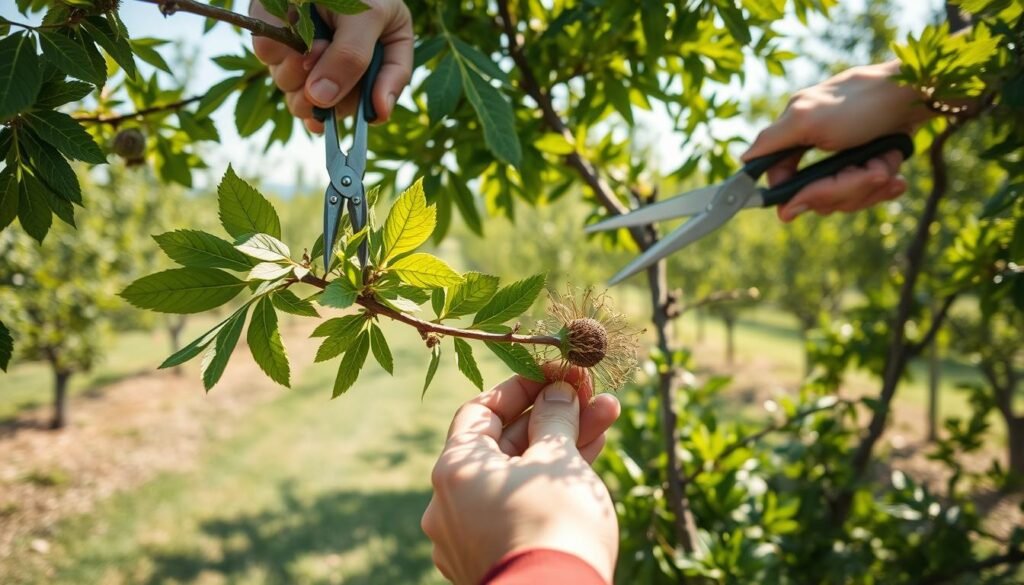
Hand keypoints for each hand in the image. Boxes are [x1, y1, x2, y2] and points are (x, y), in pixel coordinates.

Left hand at [249, 0, 412, 132]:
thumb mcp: (368, 14)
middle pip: (331, 106)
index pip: (378, 100)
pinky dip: (274, 45)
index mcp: (381, 56)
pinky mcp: (279, 43)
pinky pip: (269, 59)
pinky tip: (286, 28)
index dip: (374, 109)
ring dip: (294, 69)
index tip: (374, 114)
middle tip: (321, 53)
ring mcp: (309, 59)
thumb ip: (351, 59)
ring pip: (295, 92)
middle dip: (322, 88)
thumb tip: (323, 101)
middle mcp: (344, 65)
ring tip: (305, 37)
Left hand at [421, 365, 619, 584]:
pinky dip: (546, 485)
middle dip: (552, 416)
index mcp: (454, 470)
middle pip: (503, 444)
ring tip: (606, 419)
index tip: (555, 374)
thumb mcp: (557, 460)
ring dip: (558, 446)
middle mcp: (450, 503)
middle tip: (593, 396)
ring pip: (515, 477)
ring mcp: (468, 537)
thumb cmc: (554, 524)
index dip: (519, 388)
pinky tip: (588, 458)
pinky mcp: (492, 560)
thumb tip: (557, 391)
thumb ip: (555, 418)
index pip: (479, 411)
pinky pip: (517, 508)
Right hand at [742, 61, 933, 221]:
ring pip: (845, 197)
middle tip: (871, 170)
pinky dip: (884, 184)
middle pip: (818, 193)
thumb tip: (742, 161)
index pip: (782, 179)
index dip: (797, 193)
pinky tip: (895, 172)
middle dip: (846, 187)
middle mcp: (817, 148)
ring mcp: (845, 158)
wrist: (920, 94)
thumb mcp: (807, 121)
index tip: (812, 199)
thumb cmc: (862, 104)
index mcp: (797, 134)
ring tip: (887, 164)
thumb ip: (771, 141)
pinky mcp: (871, 163)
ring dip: (869, 185)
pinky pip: (869, 191)